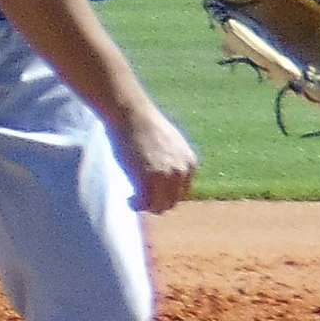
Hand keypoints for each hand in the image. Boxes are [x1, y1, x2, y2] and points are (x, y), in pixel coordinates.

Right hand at [110, 99, 197, 213]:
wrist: (132, 114)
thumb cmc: (145, 126)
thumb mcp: (171, 145)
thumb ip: (173, 162)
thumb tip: (166, 179)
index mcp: (190, 164)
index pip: (182, 193)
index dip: (166, 195)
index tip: (152, 193)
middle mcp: (181, 171)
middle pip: (171, 202)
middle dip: (156, 203)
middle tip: (141, 198)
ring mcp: (165, 176)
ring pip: (159, 206)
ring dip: (146, 206)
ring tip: (134, 200)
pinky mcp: (148, 179)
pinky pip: (144, 203)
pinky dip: (136, 205)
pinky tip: (129, 199)